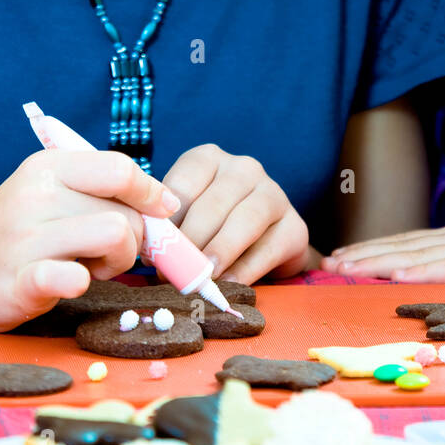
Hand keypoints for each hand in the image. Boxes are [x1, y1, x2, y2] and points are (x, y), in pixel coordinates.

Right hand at [0, 151, 181, 331]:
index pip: (120, 167)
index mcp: (48, 166)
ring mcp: (25, 239)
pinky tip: (74, 282)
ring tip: (89, 268)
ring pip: (116, 236)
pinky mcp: (18, 281)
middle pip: (126, 212)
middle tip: (103, 255)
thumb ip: (100, 191)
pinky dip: (82, 282)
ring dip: (116, 262)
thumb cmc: (16, 232)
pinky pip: (71, 275)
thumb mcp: (50, 192)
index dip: (151, 192)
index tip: (162, 211)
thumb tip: (164, 205)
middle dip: (132, 239)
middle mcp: (36, 195)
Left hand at [161, 145, 308, 284]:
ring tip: (203, 277)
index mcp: (209, 159)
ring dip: (220, 252)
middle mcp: (244, 168)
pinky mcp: (295, 226)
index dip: (166, 223)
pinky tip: (228, 286)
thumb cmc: (212, 228)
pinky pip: (268, 249)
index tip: (152, 252)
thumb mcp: (186, 218)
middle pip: (213, 205)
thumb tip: (148, 251)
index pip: (182, 186)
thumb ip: (168, 228)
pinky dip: (245, 270)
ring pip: (245, 221)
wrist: (265, 244)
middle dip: (190, 243)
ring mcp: (274, 193)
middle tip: (173, 272)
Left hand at [321, 199, 444, 282]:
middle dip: (364, 254)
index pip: (410, 242)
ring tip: (346, 267)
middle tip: (328, 262)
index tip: (344, 255)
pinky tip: (395, 274)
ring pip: (417, 254)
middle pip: (404, 245)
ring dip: (377, 261)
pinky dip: (419, 270)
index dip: (375, 249)